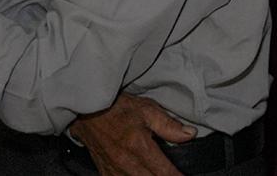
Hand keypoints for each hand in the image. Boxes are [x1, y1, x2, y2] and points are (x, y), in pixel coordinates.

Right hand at [69, 93, 193, 175]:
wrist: (86, 112)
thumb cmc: (117, 108)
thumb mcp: (146, 109)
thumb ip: (168, 124)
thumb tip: (189, 134)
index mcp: (139, 147)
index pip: (164, 172)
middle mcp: (126, 163)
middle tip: (174, 175)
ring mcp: (114, 171)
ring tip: (158, 173)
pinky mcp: (106, 174)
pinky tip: (141, 174)